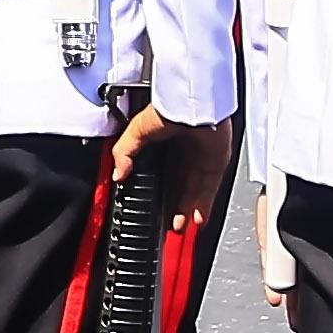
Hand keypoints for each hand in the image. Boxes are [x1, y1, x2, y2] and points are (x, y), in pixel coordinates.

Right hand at [107, 104, 234, 236]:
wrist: (193, 104)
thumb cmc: (168, 107)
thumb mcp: (136, 130)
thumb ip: (123, 152)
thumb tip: (116, 174)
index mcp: (163, 143)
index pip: (159, 174)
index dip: (155, 193)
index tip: (149, 209)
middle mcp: (183, 152)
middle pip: (177, 187)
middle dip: (172, 207)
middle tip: (165, 225)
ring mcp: (200, 159)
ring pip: (193, 191)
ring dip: (186, 211)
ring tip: (178, 228)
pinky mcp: (216, 163)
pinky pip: (210, 189)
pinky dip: (205, 205)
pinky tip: (198, 219)